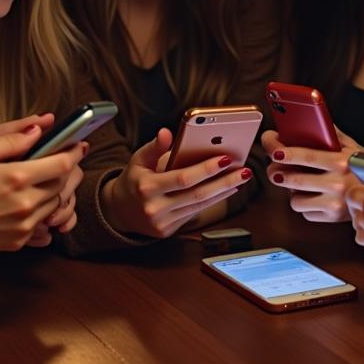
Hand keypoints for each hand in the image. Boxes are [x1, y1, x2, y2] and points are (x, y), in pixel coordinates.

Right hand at [0, 126, 85, 263]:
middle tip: (63, 160)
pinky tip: (29, 201)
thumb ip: (10, 141)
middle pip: (63, 184)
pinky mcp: (20, 240)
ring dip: (55, 191)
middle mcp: (27, 203)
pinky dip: (42, 210)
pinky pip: (42, 222)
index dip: (75, 152)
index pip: (62, 164)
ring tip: (45, 180)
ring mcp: (25, 224)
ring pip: (55, 204)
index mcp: (18, 178)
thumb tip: (37, 131)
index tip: (79, 145)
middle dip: (67, 171)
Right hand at [101, 128, 252, 238]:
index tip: (226, 159)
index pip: (183, 178)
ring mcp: (162, 223)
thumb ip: (154, 147)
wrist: (119, 211)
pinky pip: (195, 214)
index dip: (206, 169)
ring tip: (240, 178)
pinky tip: (226, 190)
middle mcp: (155, 208)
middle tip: (245, 171)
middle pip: (197, 195)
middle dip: (224, 182)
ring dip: (223, 192)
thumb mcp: (138, 160)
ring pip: (200, 206)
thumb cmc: (133, 179)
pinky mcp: (168, 231)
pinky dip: (213, 201)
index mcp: (147, 187)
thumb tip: (167, 132)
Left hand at [262, 126, 360, 222]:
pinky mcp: (333, 218)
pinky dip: (304, 204)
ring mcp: (335, 204)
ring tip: (298, 182)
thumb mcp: (353, 147)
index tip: (273, 149)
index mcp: (341, 162)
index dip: (286, 153)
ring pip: (295, 200)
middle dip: (277, 172)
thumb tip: (312, 115)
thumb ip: (332, 133)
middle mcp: (338, 184)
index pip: (307, 157)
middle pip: (294, 180)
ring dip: (291, 191)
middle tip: (274, 167)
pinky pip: (305, 212)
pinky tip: (312, 195)